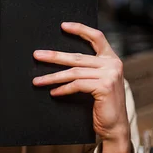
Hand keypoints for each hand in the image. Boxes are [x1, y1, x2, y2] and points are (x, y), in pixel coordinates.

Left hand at [32, 22, 130, 152]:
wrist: (115, 127)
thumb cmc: (104, 105)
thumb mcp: (98, 82)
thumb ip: (89, 69)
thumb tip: (61, 60)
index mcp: (112, 59)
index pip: (97, 37)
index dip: (80, 29)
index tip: (63, 26)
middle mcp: (113, 64)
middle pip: (77, 56)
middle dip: (54, 56)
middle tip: (37, 55)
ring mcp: (109, 75)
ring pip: (74, 72)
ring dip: (53, 77)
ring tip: (38, 80)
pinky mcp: (104, 86)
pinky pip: (77, 84)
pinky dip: (63, 89)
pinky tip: (53, 92)